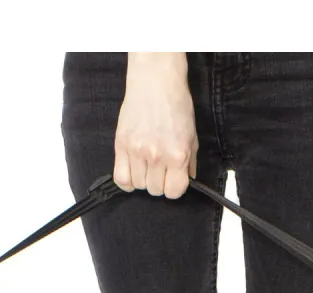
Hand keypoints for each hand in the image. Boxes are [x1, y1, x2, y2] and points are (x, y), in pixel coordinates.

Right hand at [113, 53, 198, 198]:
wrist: (155, 81)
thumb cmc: (175, 104)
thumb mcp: (192, 135)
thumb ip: (190, 162)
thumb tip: (187, 180)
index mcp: (177, 155)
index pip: (174, 192)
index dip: (174, 188)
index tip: (172, 180)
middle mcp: (157, 156)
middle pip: (155, 190)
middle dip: (159, 183)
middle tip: (159, 168)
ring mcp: (137, 151)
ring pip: (138, 185)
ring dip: (143, 179)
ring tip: (146, 165)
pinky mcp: (121, 145)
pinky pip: (120, 179)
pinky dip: (127, 181)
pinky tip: (132, 172)